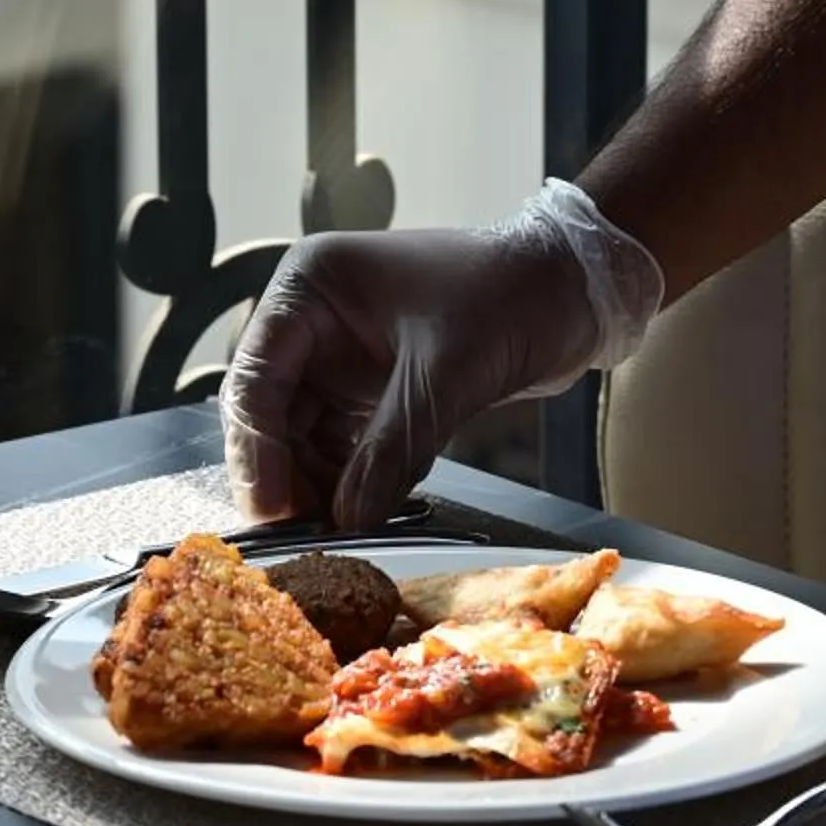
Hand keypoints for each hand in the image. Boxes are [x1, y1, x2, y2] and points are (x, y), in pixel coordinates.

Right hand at [220, 222, 596, 526]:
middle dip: (284, 477)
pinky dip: (347, 482)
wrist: (570, 289)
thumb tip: (348, 521)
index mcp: (310, 288)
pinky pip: (339, 446)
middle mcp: (311, 321)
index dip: (257, 451)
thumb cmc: (509, 294)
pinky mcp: (368, 389)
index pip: (255, 379)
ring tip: (336, 534)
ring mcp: (337, 356)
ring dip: (315, 487)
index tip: (273, 512)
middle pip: (268, 415)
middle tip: (301, 537)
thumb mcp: (444, 374)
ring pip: (300, 439)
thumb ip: (391, 450)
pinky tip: (360, 514)